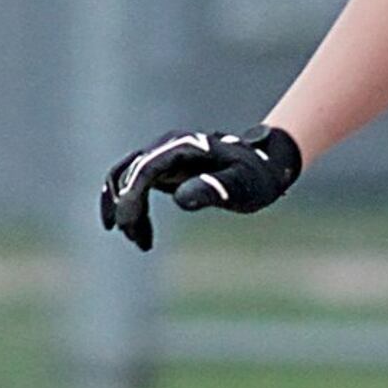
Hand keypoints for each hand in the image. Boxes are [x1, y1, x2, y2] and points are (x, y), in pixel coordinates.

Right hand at [99, 124, 301, 248]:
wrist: (263, 165)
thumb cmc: (255, 178)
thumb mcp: (240, 186)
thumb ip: (213, 189)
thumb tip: (180, 199)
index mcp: (184, 146)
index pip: (145, 168)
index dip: (132, 196)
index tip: (129, 225)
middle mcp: (167, 146)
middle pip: (129, 173)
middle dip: (127, 208)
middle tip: (137, 241)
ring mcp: (163, 155)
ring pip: (126, 178)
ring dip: (124, 208)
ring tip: (139, 241)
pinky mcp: (162, 168)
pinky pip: (134, 183)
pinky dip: (129, 206)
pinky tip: (136, 232)